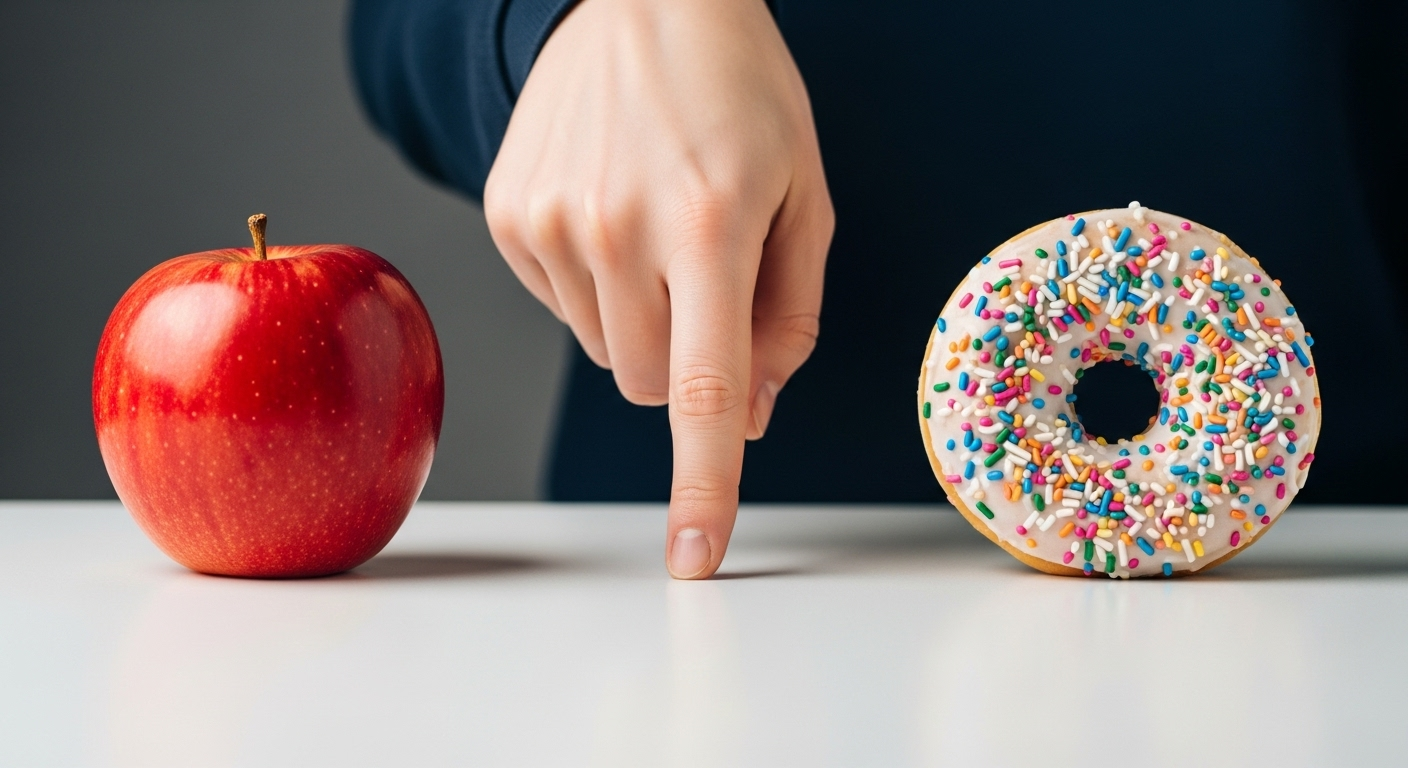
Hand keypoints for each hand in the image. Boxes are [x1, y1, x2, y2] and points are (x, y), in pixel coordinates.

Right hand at [484, 0, 832, 577]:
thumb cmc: (744, 95)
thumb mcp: (807, 194)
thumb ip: (791, 316)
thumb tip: (754, 416)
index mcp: (711, 221)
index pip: (704, 386)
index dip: (704, 482)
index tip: (693, 557)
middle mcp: (618, 227)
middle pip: (648, 385)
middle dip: (686, 363)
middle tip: (705, 277)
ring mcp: (551, 221)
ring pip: (603, 350)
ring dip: (639, 318)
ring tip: (656, 224)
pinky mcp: (507, 214)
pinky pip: (559, 305)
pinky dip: (594, 282)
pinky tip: (611, 208)